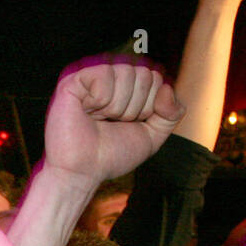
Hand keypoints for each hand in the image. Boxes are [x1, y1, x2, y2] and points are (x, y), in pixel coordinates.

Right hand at [42, 61, 184, 186]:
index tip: (130, 123)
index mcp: (128, 87)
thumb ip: (171, 114)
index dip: (149, 106)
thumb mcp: (152, 136)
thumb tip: (167, 88)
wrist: (83, 172)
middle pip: (144, 74)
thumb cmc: (111, 155)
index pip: (156, 78)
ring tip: (99, 119)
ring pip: (126, 72)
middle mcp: (111, 78)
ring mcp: (92, 77)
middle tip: (113, 122)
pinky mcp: (74, 79)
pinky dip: (101, 99)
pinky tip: (88, 111)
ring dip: (117, 106)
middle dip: (135, 107)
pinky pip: (105, 74)